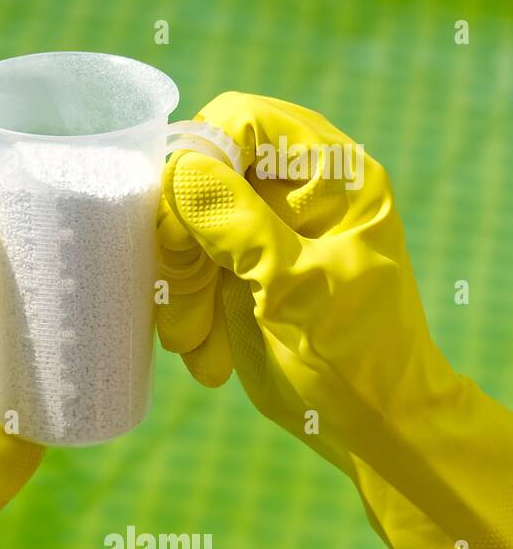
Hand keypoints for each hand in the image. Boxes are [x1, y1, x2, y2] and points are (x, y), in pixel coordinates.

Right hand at [156, 92, 512, 548]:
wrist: (369, 426)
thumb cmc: (354, 355)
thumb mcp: (297, 289)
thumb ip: (240, 226)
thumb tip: (183, 170)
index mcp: (330, 176)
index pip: (246, 122)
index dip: (202, 155)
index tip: (179, 213)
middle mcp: (294, 192)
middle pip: (201, 176)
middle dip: (181, 242)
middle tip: (182, 295)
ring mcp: (263, 232)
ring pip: (184, 227)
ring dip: (180, 286)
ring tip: (191, 340)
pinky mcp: (239, 271)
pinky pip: (188, 269)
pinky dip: (186, 309)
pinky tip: (203, 353)